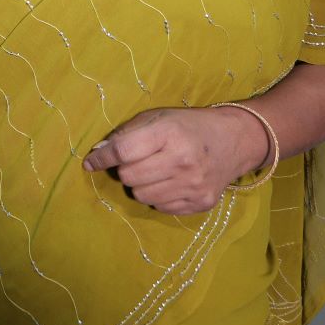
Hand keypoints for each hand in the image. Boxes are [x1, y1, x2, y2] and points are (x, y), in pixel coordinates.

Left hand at [82, 106, 269, 214]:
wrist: (233, 140)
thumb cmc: (188, 126)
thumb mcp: (157, 118)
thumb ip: (126, 133)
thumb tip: (98, 153)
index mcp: (169, 133)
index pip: (123, 151)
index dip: (102, 158)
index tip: (91, 162)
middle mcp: (182, 161)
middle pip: (129, 177)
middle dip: (125, 170)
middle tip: (136, 162)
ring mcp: (193, 185)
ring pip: (142, 196)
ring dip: (140, 185)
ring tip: (154, 172)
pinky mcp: (201, 202)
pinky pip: (161, 207)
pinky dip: (158, 196)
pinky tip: (170, 182)